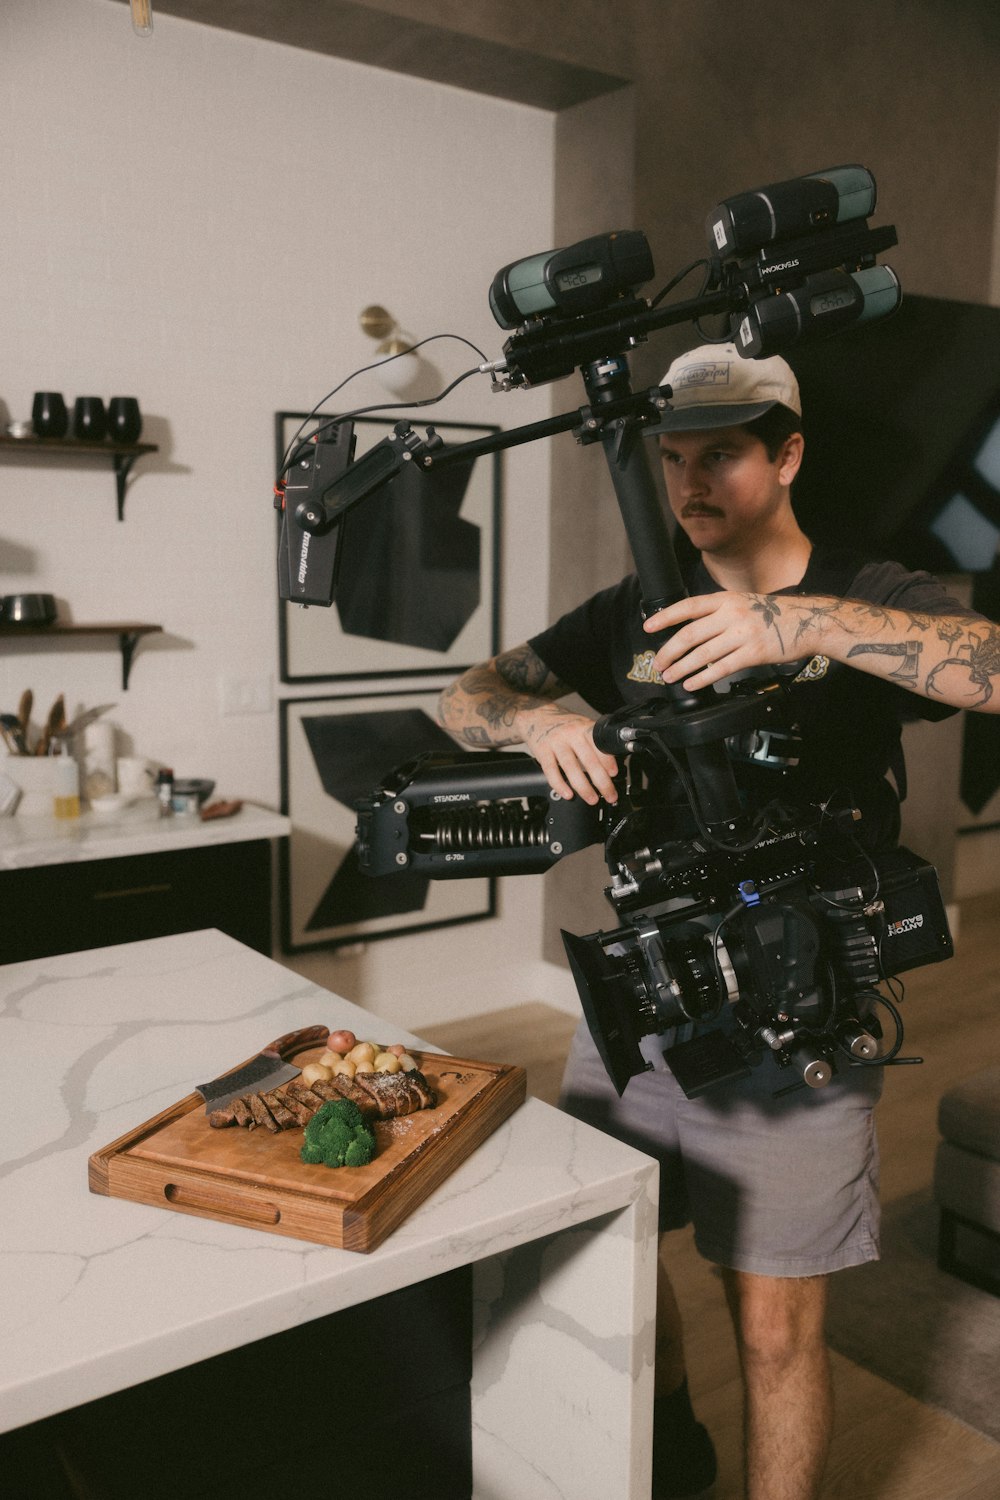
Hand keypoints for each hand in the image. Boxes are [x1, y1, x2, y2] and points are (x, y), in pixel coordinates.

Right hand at [519, 704, 618, 804]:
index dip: (608, 761)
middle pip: (589, 760)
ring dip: (583, 787)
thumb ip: (595, 742)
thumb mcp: (582, 726)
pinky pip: (551, 771)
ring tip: (592, 799)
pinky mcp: (542, 751)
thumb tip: (610, 767)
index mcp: (584, 728)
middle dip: (602, 782)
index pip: (599, 746)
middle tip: (610, 795)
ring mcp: (556, 743)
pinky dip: (560, 785)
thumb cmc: (564, 725)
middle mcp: (571, 734)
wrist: (537, 716)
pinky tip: (568, 794)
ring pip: (571, 768)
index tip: (614, 775)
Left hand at [645, 591, 805, 691]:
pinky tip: (691, 684)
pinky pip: (721, 669)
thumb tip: (688, 630)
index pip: (688, 606)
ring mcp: (743, 634)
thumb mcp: (742, 603)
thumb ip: (718, 613)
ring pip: (702, 654)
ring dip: (681, 667)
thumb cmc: (772, 615)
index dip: (666, 617)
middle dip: (669, 651)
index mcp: (726, 599)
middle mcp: (732, 614)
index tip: (648, 627)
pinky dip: (702, 678)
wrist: (807, 622)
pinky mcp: (753, 654)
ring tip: (669, 676)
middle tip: (658, 663)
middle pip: (690, 634)